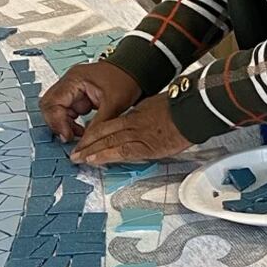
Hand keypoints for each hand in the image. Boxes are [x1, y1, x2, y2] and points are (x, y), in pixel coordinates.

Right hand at [40, 59, 139, 141]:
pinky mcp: (78, 97)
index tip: (67, 137)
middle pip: (49, 106)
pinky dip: (71, 123)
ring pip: (56, 111)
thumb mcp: (114, 104)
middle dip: (57, 124)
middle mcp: (69, 83)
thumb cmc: (126, 79)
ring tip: (80, 135)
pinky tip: (83, 130)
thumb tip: (86, 144)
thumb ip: (98, 125)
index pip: (52, 103)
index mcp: (74, 79)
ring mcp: (72, 90)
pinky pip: (67, 112)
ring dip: (64, 125)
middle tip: (70, 138)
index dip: (57, 122)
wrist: (137, 71)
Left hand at [70, 93, 188, 165]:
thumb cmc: (179, 107)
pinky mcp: (145, 147)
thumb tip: (141, 119)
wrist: (192, 111)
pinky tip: (95, 160)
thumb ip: (146, 115)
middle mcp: (132, 123)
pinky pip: (120, 151)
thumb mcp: (157, 106)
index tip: (86, 139)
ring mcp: (137, 135)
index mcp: (136, 114)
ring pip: (107, 142)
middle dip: (87, 143)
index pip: (109, 123)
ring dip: (91, 151)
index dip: (95, 132)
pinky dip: (105, 156)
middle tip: (75, 152)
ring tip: (78, 158)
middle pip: (103, 133)